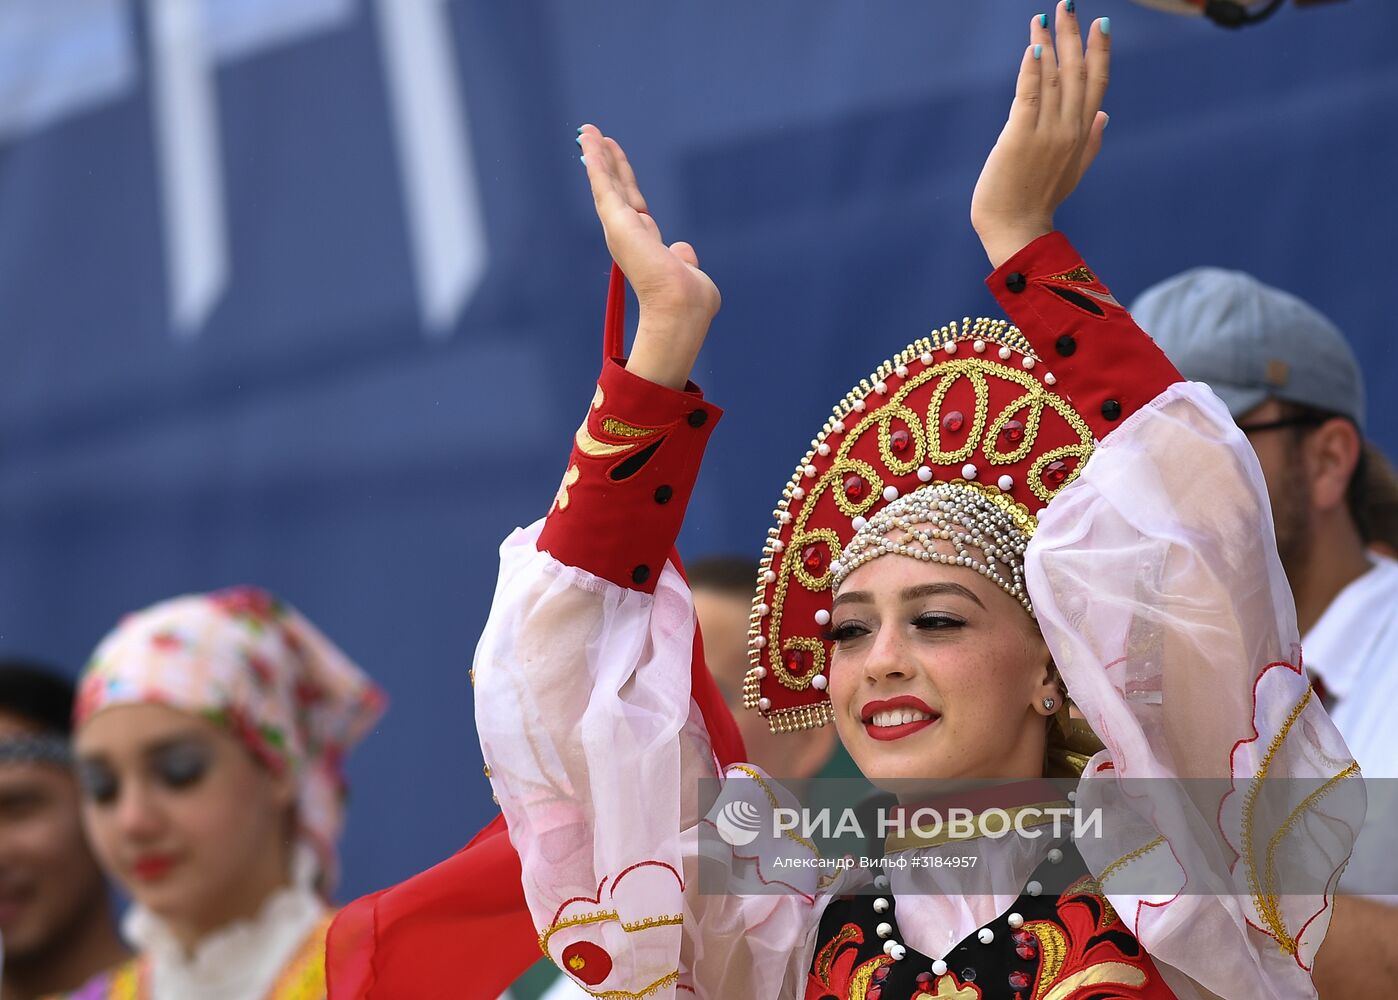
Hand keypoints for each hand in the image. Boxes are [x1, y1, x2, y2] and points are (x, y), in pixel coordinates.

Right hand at [578, 125, 719, 389]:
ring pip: (606, 182)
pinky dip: (596, 159)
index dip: (625, 183)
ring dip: (596, 155)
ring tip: (587, 131)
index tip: (618, 163)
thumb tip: (683, 251)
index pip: (634, 206)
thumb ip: (682, 258)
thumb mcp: (687, 272)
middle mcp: (628, 235)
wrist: (680, 306)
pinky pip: (603, 182)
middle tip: (594, 138)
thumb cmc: (689, 300)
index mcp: (645, 245)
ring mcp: (619, 227)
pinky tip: (588, 139)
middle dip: (607, 163)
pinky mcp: (616, 219)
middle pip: (616, 189)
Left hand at [971, 5, 1110, 268]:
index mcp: (1082, 134)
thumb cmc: (1039, 201)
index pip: (1097, 84)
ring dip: (1047, 43)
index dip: (1100, 52)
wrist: (1017, 229)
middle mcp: (1068, 129)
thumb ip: (1091, 141)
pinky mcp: (1019, 137)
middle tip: (1067, 4)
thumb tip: (1105, 115)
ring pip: (1052, 78)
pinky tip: (1031, 47)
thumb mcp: (1073, 170)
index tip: (1101, 24)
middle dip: (1072, 35)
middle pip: (1075, 72)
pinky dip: (1031, 70)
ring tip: (1042, 16)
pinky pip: (1028, 96)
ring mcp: (1045, 133)